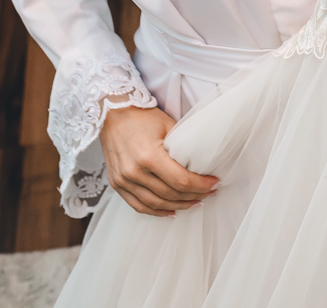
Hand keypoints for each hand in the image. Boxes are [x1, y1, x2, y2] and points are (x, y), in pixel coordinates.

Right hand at [100, 105, 217, 216]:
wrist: (112, 114)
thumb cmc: (142, 117)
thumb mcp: (167, 125)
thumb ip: (182, 146)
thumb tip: (202, 161)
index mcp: (149, 156)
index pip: (181, 180)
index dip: (200, 185)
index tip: (214, 183)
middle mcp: (134, 172)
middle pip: (170, 194)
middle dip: (194, 195)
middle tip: (209, 193)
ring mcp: (124, 181)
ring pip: (156, 204)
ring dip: (178, 206)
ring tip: (195, 202)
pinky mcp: (117, 184)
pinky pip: (139, 205)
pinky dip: (156, 211)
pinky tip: (171, 211)